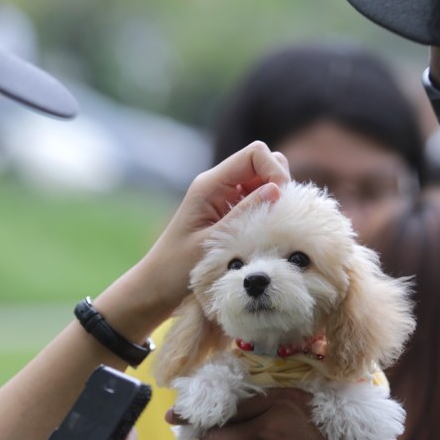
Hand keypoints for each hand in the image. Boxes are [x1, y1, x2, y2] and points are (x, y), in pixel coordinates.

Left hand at [132, 141, 290, 314]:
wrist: (158, 285)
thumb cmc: (177, 268)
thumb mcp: (214, 241)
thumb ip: (245, 214)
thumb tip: (277, 189)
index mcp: (209, 184)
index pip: (255, 154)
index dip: (275, 171)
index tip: (281, 201)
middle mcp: (218, 184)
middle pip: (263, 162)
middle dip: (279, 183)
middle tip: (280, 216)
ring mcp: (225, 197)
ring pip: (264, 181)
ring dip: (276, 199)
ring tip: (274, 226)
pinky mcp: (230, 212)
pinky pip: (258, 200)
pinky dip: (269, 211)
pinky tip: (267, 233)